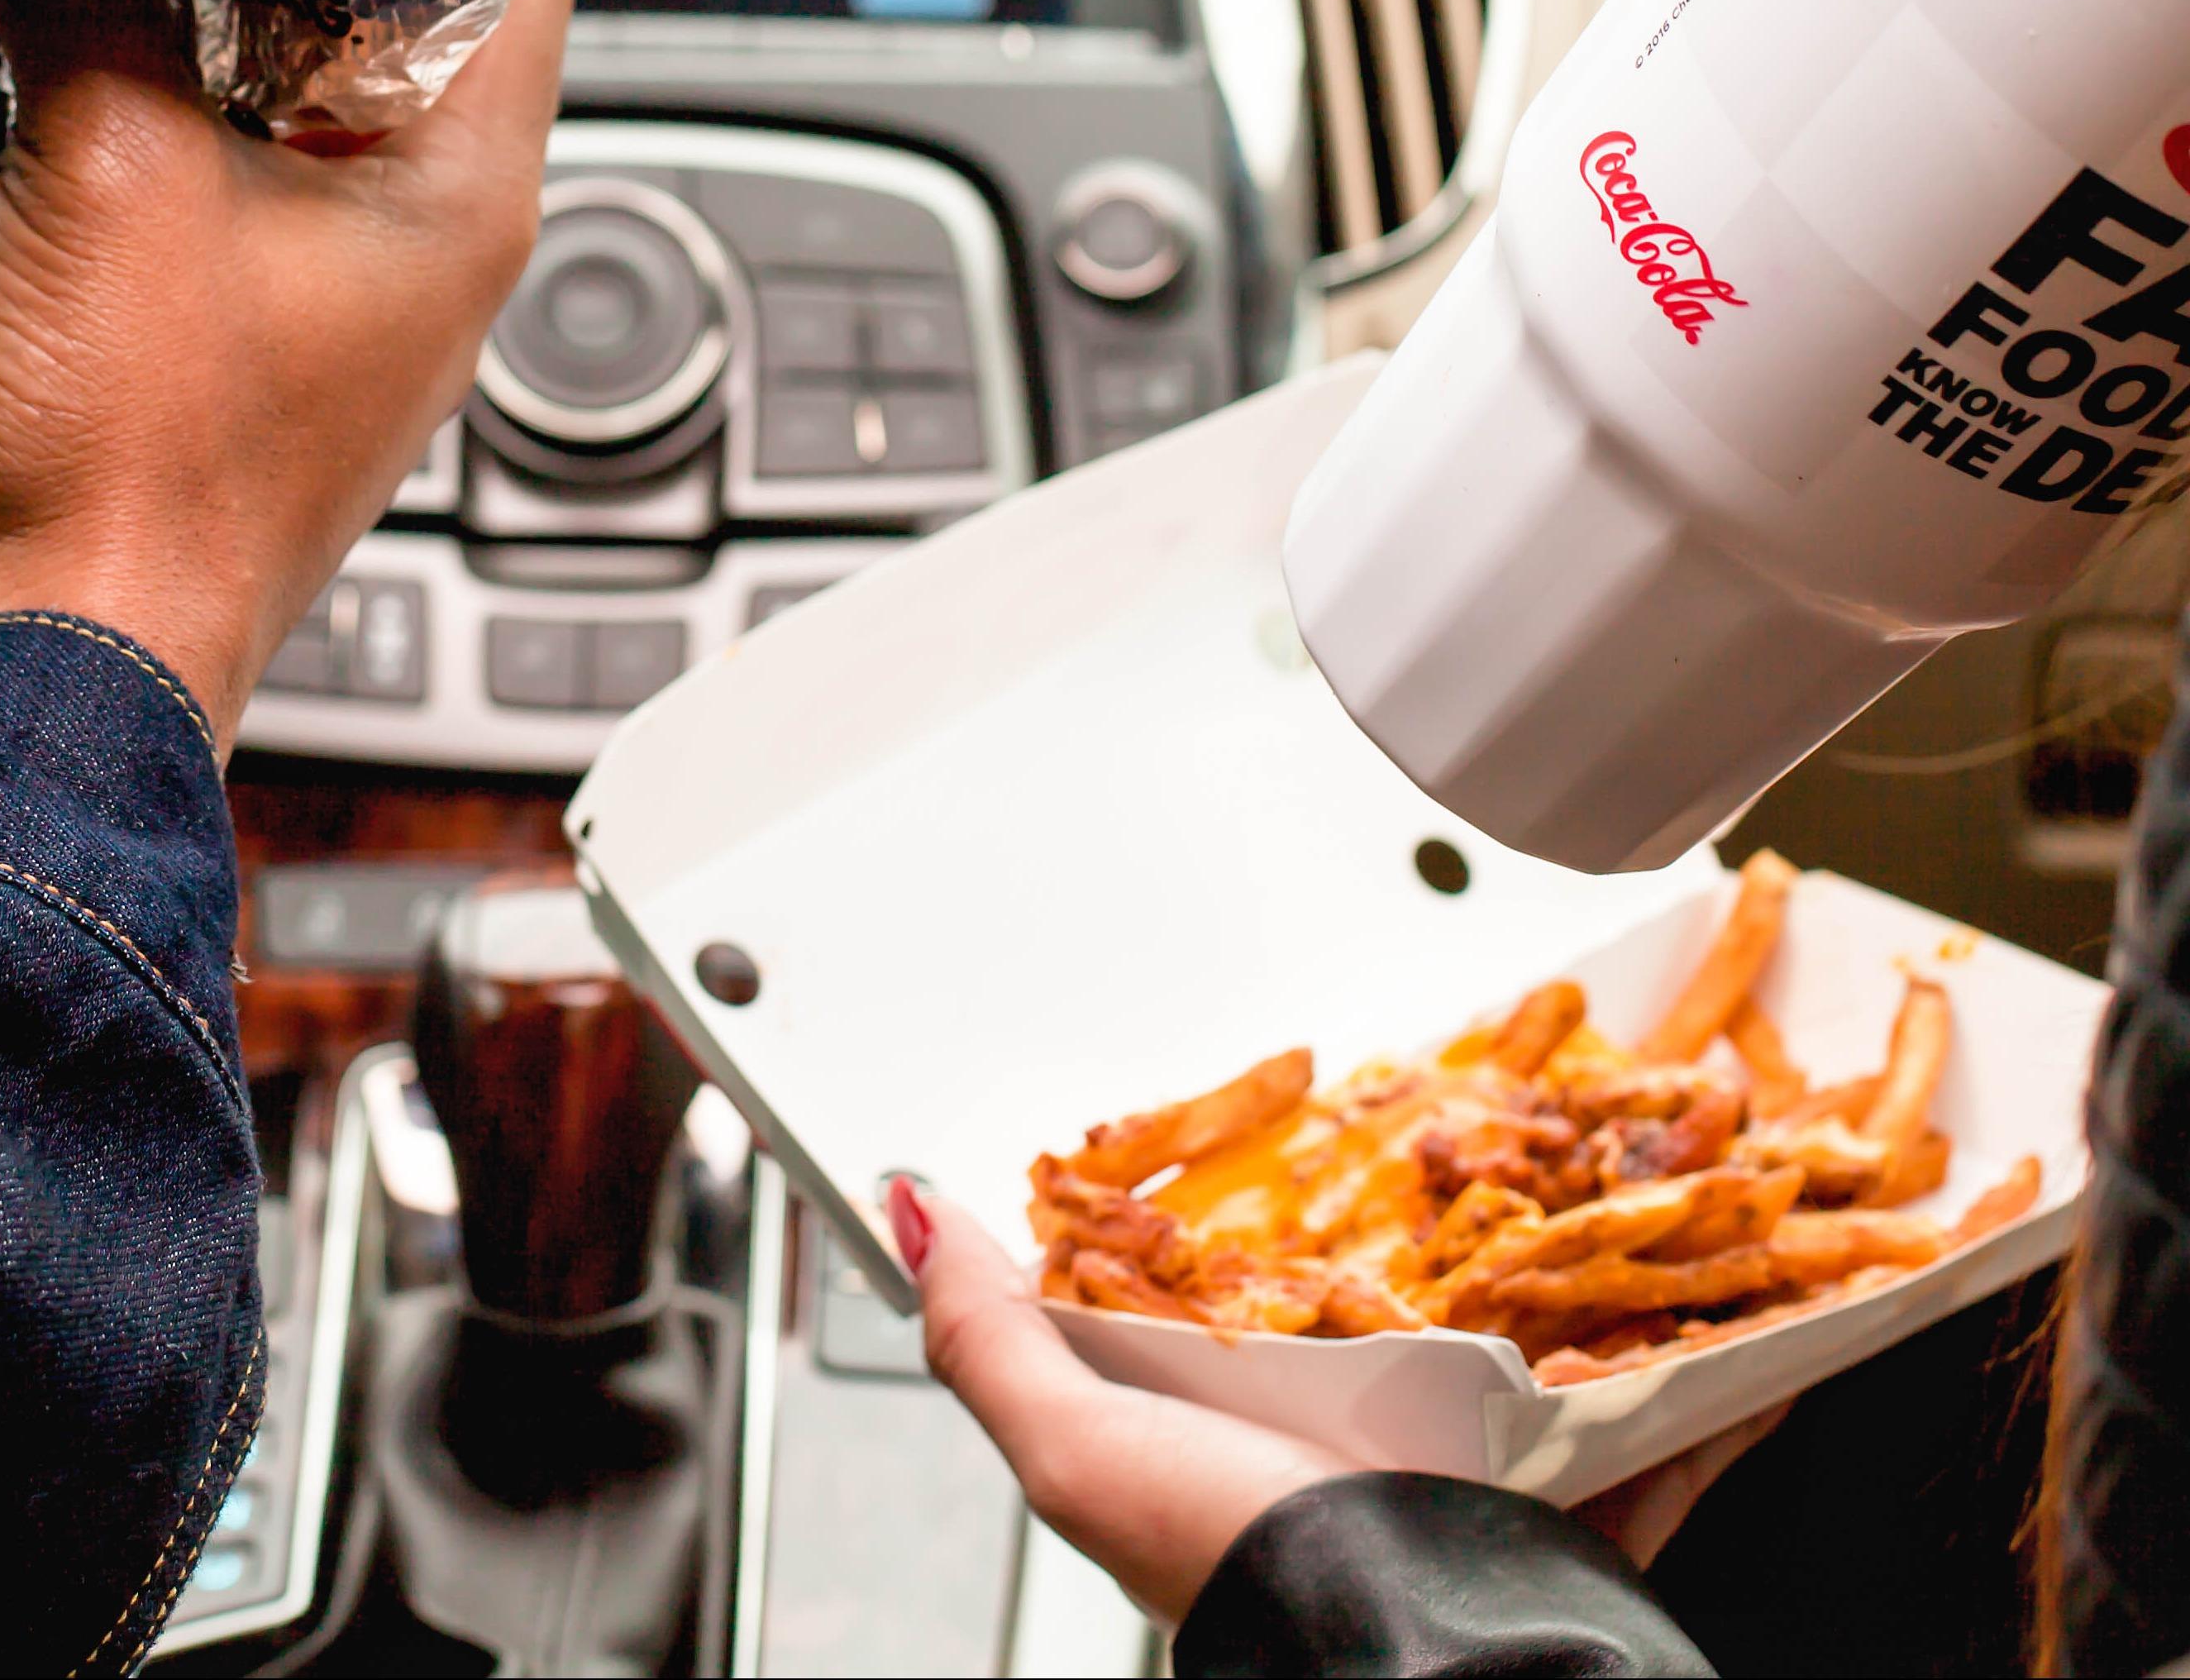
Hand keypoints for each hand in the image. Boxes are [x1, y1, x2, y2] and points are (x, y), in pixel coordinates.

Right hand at [0, 0, 573, 745]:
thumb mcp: (114, 170)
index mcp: (447, 189)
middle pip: (315, 12)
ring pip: (172, 96)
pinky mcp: (150, 339)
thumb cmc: (136, 475)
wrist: (28, 681)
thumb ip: (93, 2)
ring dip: (43, 33)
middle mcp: (380, 235)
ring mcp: (263, 290)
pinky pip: (77, 191)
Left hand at [894, 1177, 1782, 1621]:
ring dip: (1583, 1253)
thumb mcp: (1085, 1460)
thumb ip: (995, 1344)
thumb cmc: (1254, 1582)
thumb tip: (913, 1214)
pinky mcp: (1597, 1515)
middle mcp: (1365, 1454)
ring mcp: (1490, 1484)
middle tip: (1489, 1090)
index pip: (1245, 1286)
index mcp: (1244, 1436)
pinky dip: (1711, 1358)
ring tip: (1615, 1149)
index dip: (1266, 1192)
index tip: (1305, 1084)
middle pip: (1406, 1297)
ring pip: (1541, 1336)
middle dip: (1448, 1200)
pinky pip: (1667, 1419)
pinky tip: (1752, 1287)